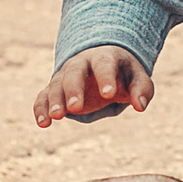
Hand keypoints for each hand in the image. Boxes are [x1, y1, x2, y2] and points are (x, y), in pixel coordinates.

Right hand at [33, 46, 154, 125]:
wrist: (103, 65)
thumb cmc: (124, 74)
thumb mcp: (138, 79)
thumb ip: (142, 90)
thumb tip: (141, 106)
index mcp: (104, 58)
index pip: (103, 64)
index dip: (105, 77)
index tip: (108, 94)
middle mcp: (81, 64)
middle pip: (74, 72)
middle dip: (73, 89)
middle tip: (74, 108)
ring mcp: (65, 75)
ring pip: (56, 84)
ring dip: (54, 100)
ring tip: (56, 117)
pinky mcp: (56, 89)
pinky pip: (44, 96)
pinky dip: (41, 108)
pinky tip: (43, 123)